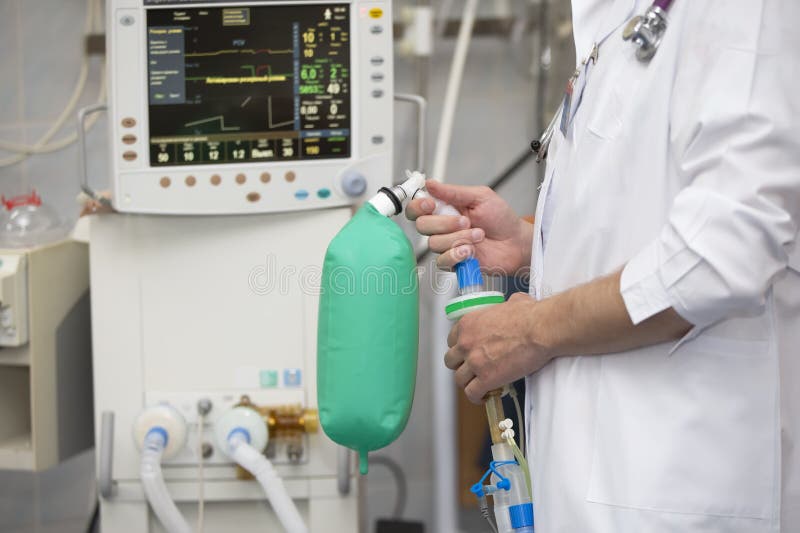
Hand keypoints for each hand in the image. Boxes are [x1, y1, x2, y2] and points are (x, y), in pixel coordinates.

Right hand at [406, 180, 532, 272]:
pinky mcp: (453, 262)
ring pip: (434, 243)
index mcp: (445, 208)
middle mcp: (442, 227)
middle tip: (466, 221)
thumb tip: (430, 183)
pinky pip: (442, 261)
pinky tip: (471, 251)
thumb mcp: (480, 197)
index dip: (418, 206)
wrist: (516, 242)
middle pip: (422, 225)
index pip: (417, 208)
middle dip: (444, 223)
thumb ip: (453, 192)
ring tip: (478, 235)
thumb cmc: (501, 218)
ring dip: (458, 238)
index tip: (430, 204)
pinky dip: (457, 254)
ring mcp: (446, 245)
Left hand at [445, 293, 551, 402]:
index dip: (460, 348)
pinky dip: (476, 397)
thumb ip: (504, 307)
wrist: (540, 330)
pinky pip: (472, 393)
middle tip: (471, 369)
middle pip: (451, 360)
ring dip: (468, 383)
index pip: (452, 340)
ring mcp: (474, 361)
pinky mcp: (486, 378)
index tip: (467, 353)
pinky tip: (483, 397)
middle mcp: (466, 342)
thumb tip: (512, 305)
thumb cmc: (530, 316)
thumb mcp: (511, 303)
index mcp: (469, 323)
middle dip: (460, 365)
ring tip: (478, 385)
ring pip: (459, 379)